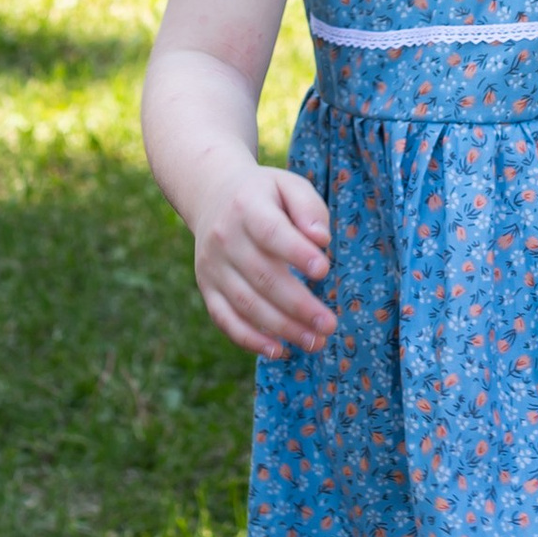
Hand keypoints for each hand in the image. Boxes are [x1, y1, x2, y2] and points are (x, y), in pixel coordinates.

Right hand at [192, 157, 335, 357]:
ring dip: (282, 328)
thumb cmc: (265, 195)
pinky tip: (279, 351)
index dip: (295, 252)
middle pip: (261, 276)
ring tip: (316, 342)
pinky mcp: (208, 288)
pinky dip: (250, 340)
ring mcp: (212, 267)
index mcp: (247, 207)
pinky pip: (225, 319)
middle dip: (298, 305)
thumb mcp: (289, 185)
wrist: (212, 196)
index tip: (324, 270)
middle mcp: (225, 239)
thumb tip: (322, 239)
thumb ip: (309, 208)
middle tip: (330, 325)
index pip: (270, 232)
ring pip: (246, 304)